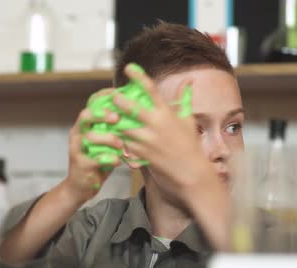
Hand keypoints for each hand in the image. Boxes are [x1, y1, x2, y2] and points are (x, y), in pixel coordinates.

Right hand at [64, 89, 122, 202]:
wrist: (81, 186)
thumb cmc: (98, 160)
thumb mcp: (107, 142)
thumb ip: (115, 129)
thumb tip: (136, 115)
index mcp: (85, 125)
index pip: (91, 104)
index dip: (103, 96)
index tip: (119, 92)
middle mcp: (78, 133)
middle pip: (85, 116)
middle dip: (102, 114)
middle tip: (117, 118)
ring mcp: (77, 148)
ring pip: (89, 136)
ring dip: (107, 139)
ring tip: (120, 144)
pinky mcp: (80, 164)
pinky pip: (93, 159)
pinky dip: (107, 159)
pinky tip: (117, 161)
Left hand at [113, 64, 220, 204]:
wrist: (189, 171)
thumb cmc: (190, 143)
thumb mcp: (188, 119)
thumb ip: (184, 99)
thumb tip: (189, 80)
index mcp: (166, 114)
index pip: (151, 90)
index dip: (139, 76)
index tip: (129, 67)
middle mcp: (155, 125)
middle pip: (132, 108)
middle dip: (119, 100)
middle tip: (112, 95)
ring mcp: (147, 141)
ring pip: (123, 127)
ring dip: (114, 120)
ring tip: (106, 114)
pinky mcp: (141, 154)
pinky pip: (124, 144)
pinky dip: (117, 139)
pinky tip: (110, 135)